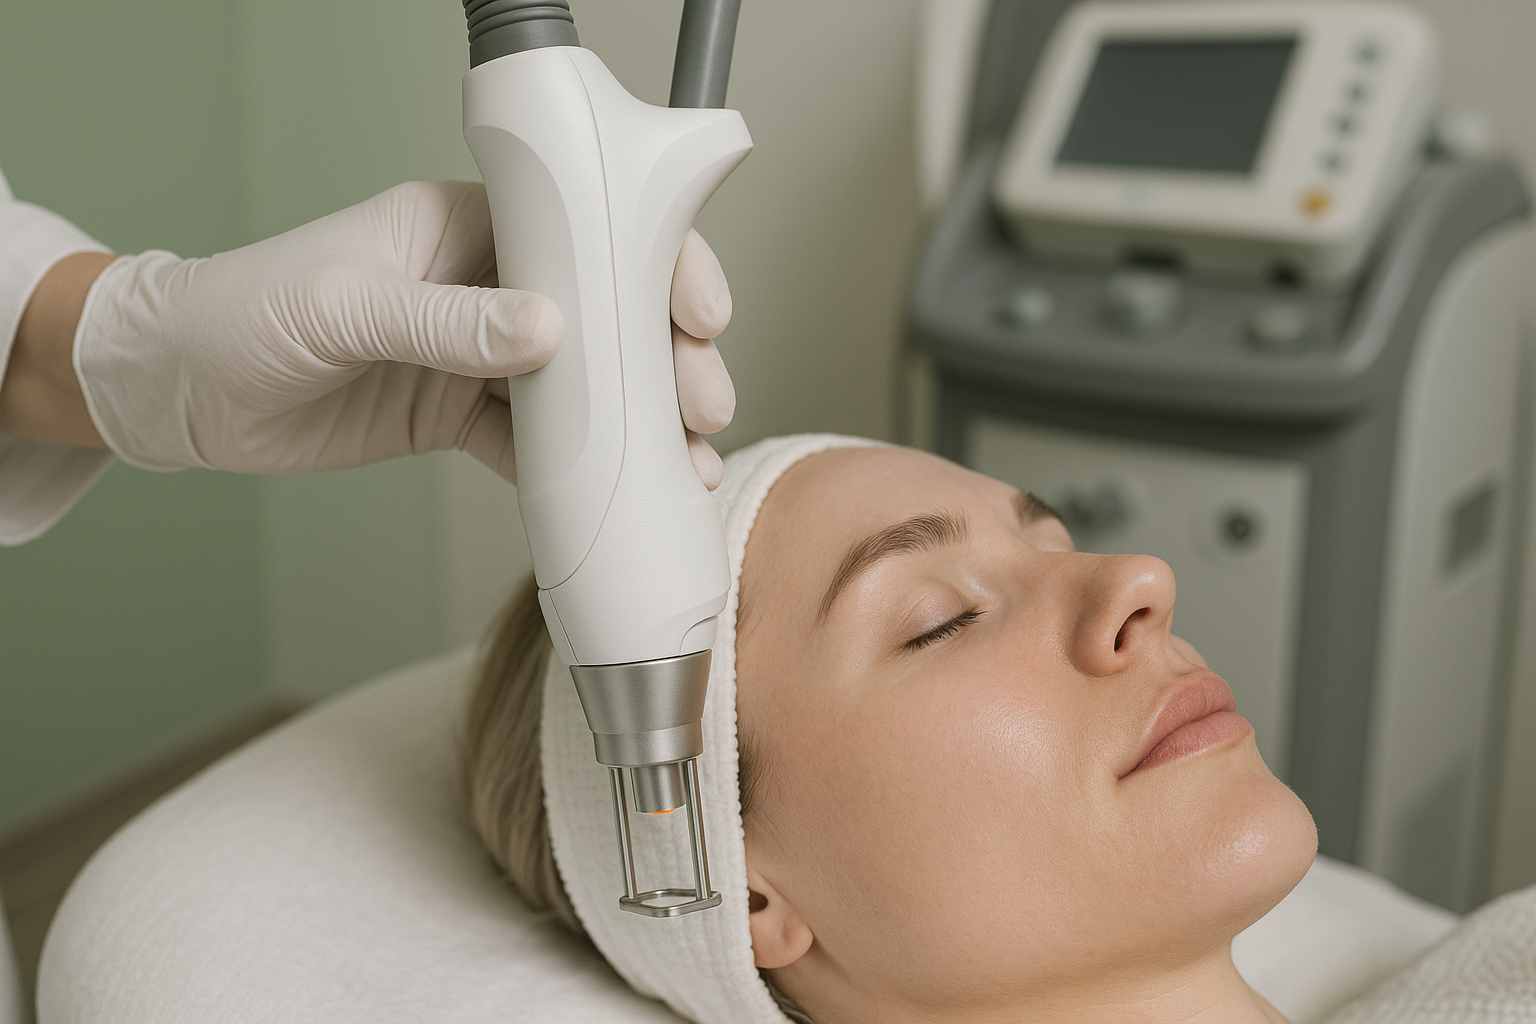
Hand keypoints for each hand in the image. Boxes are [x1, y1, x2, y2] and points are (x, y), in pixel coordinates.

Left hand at [5, 180, 734, 486]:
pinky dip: (579, 470)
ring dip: (637, 420)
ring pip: (584, 383)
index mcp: (463, 227)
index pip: (584, 231)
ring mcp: (476, 354)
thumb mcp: (343, 309)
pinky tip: (619, 494)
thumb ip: (447, 322)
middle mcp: (483, 285)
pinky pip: (536, 442)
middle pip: (605, 313)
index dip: (653, 264)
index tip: (700, 311)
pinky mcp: (458, 415)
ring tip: (688, 460)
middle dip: (666, 356)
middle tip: (705, 404)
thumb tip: (552, 332)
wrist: (176, 394)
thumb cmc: (241, 317)